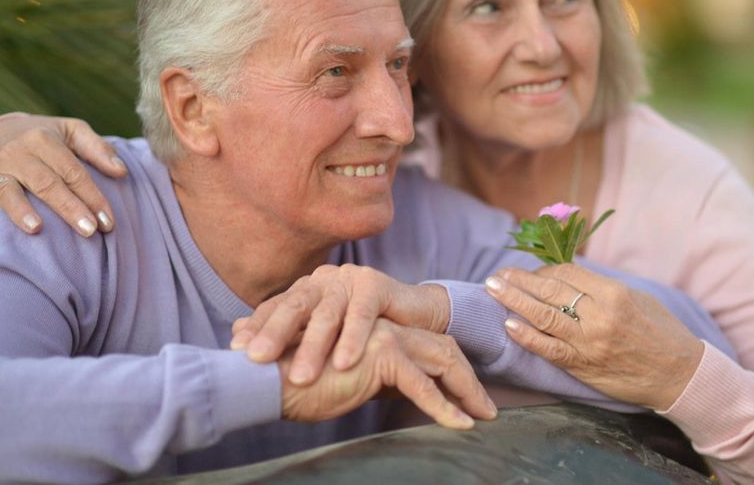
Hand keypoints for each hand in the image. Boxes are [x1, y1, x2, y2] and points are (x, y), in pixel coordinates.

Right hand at [0, 114, 125, 246]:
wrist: (1, 133)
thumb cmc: (48, 136)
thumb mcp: (73, 131)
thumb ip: (98, 149)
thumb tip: (122, 171)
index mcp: (43, 140)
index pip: (72, 172)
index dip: (92, 196)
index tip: (108, 221)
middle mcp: (18, 155)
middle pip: (46, 184)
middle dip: (69, 208)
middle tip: (89, 230)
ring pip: (10, 193)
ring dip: (22, 212)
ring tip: (37, 229)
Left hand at [231, 264, 450, 383]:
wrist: (412, 318)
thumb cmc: (361, 331)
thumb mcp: (323, 335)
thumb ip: (289, 336)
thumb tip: (238, 344)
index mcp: (305, 290)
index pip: (274, 307)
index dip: (255, 327)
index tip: (237, 352)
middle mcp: (323, 280)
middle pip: (295, 307)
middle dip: (274, 334)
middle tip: (257, 360)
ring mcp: (350, 279)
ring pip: (327, 314)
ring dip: (313, 347)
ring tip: (302, 377)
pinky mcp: (377, 285)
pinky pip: (363, 315)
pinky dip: (353, 340)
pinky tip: (345, 363)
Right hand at [280, 318, 495, 428]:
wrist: (267, 379)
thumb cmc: (296, 383)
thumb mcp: (344, 379)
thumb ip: (370, 377)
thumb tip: (395, 393)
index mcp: (377, 330)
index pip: (426, 345)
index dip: (450, 370)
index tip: (467, 398)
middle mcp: (385, 328)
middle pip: (442, 349)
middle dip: (467, 379)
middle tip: (486, 407)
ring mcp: (386, 339)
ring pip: (441, 362)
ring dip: (466, 391)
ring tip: (482, 415)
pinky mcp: (382, 358)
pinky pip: (423, 386)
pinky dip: (445, 407)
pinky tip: (461, 424)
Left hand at [484, 264, 703, 410]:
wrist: (679, 374)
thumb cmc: (660, 331)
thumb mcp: (635, 297)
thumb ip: (600, 288)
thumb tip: (565, 276)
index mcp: (614, 293)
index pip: (566, 273)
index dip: (543, 270)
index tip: (531, 272)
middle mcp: (599, 316)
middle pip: (550, 291)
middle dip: (519, 280)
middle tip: (498, 274)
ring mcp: (589, 342)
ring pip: (543, 316)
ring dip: (513, 300)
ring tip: (493, 288)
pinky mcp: (583, 366)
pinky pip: (549, 349)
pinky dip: (527, 336)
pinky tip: (508, 324)